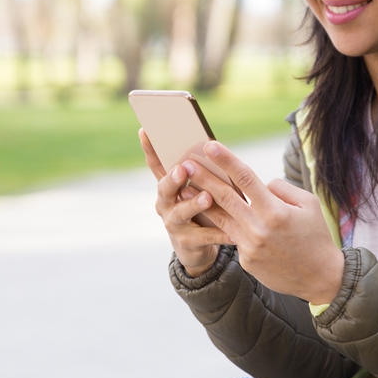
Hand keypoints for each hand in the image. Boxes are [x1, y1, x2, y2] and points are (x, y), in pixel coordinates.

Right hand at [139, 129, 232, 276]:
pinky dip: (218, 233)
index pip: (156, 164)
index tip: (146, 131)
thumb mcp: (200, 186)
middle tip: (183, 169)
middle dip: (173, 178)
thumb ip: (203, 170)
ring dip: (194, 204)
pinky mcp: (186, 242)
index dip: (149, 148)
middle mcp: (166, 203)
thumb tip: (212, 144)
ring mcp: (174, 223)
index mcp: (169, 185)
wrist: (198, 246)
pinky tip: (231, 232)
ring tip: (207, 198)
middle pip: (165, 188)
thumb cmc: (202, 208)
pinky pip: (203, 237)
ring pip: (181, 213)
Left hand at [182, 141, 344, 304]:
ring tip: (186, 186)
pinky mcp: (246, 260)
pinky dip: (224, 223)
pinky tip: (210, 212)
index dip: (226, 160)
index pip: (245, 178)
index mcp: (275, 211)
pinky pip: (234, 236)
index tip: (209, 146)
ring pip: (221, 217)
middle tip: (185, 163)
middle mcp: (259, 228)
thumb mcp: (308, 204)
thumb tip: (261, 185)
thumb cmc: (316, 235)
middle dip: (204, 177)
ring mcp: (250, 246)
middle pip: (225, 197)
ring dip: (202, 200)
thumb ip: (281, 189)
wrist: (320, 278)